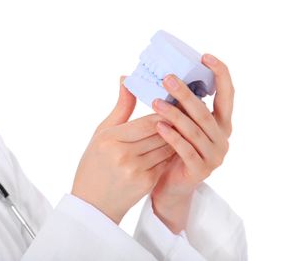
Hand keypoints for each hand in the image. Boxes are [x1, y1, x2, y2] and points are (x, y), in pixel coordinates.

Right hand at [72, 76, 175, 224]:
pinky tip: (179, 142)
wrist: (92, 204)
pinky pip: (166, 161)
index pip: (147, 120)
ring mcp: (136, 170)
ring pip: (168, 146)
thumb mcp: (102, 132)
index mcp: (110, 139)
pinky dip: (173, 150)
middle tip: (190, 106)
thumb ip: (121, 107)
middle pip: (161, 132)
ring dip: (179, 134)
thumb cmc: (94, 163)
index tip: (175, 99)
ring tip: (188, 122)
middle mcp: (124, 155)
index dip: (164, 110)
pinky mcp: (146, 183)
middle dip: (176, 119)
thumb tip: (127, 79)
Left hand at [149, 54, 234, 231]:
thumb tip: (126, 76)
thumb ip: (161, 100)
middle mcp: (222, 137)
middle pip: (205, 110)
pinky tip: (157, 125)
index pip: (227, 94)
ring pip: (194, 129)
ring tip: (155, 101)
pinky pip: (186, 149)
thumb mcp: (170, 122)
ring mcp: (214, 155)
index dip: (220, 74)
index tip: (205, 56)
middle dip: (186, 93)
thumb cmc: (168, 150)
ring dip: (174, 114)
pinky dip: (172, 136)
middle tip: (168, 78)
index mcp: (219, 122)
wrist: (168, 187)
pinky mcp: (201, 170)